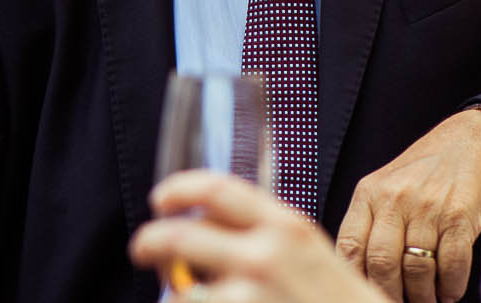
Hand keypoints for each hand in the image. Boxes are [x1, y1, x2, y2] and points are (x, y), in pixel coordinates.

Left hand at [129, 170, 383, 302]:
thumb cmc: (338, 302)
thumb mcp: (310, 251)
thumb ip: (264, 231)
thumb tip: (204, 220)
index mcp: (286, 227)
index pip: (218, 189)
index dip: (180, 188)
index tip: (160, 198)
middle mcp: (265, 258)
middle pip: (180, 237)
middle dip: (150, 243)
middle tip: (142, 250)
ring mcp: (251, 300)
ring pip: (181, 294)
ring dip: (176, 295)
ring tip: (188, 297)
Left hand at [335, 110, 480, 302]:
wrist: (474, 141)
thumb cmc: (428, 169)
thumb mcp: (387, 185)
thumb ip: (372, 221)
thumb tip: (360, 271)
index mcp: (370, 193)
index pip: (350, 247)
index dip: (354, 278)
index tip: (361, 292)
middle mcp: (396, 199)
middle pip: (381, 264)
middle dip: (389, 293)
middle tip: (397, 302)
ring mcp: (428, 208)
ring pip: (416, 270)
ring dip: (422, 296)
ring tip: (426, 300)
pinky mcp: (460, 217)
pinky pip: (451, 266)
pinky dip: (450, 287)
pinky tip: (448, 291)